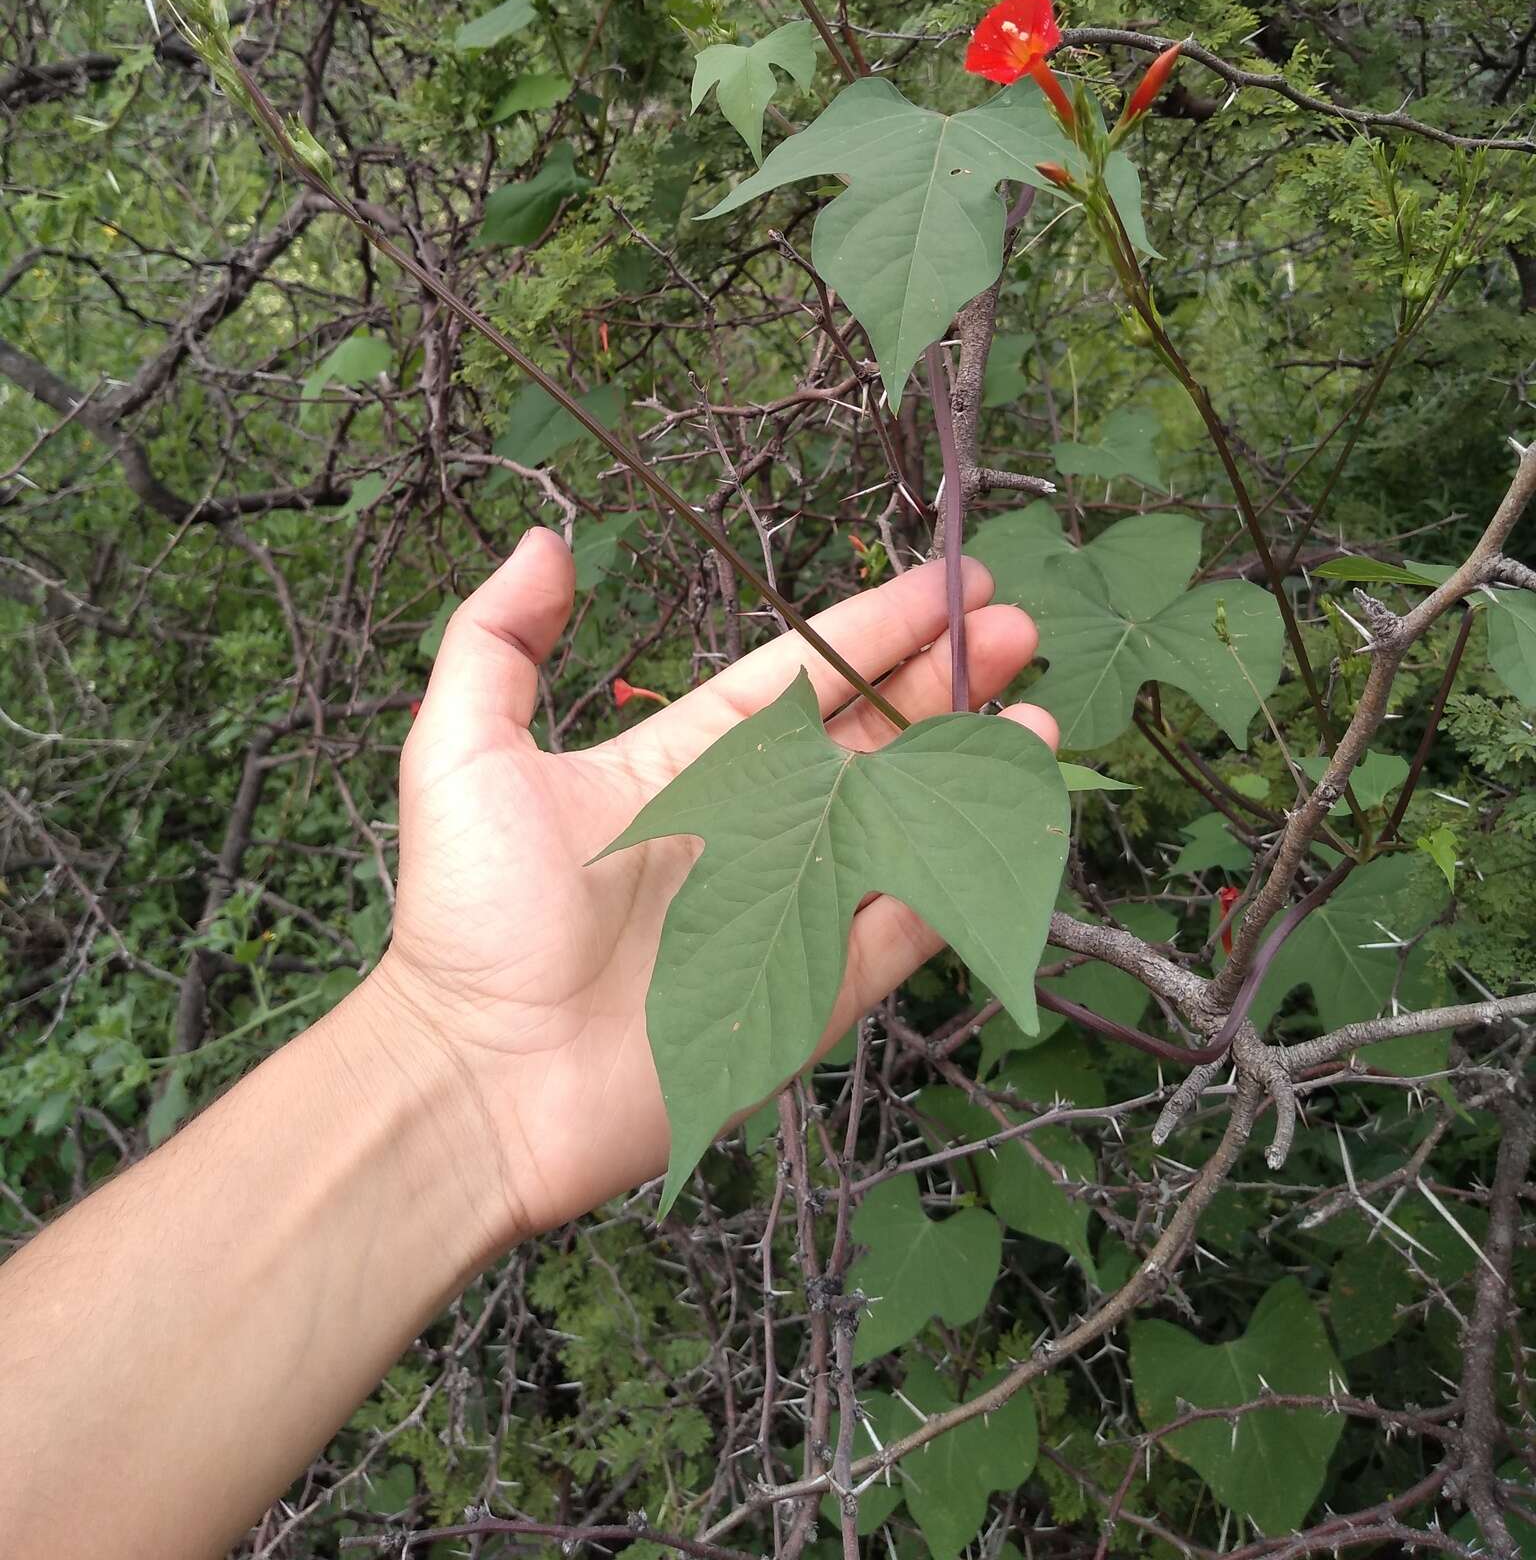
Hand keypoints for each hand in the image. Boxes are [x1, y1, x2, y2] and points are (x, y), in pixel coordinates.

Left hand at [375, 528, 1057, 1245]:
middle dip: (946, 677)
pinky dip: (964, 873)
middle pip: (872, 733)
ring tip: (1035, 715)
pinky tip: (1012, 816)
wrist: (476, 1079)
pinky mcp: (813, 990)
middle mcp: (748, 823)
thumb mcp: (461, 749)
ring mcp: (788, 904)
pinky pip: (907, 922)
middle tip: (1018, 629)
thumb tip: (546, 540)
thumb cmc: (467, 916)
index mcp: (684, 759)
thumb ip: (498, 638)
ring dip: (969, 766)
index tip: (950, 580)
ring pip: (903, 820)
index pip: (803, 674)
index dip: (878, 625)